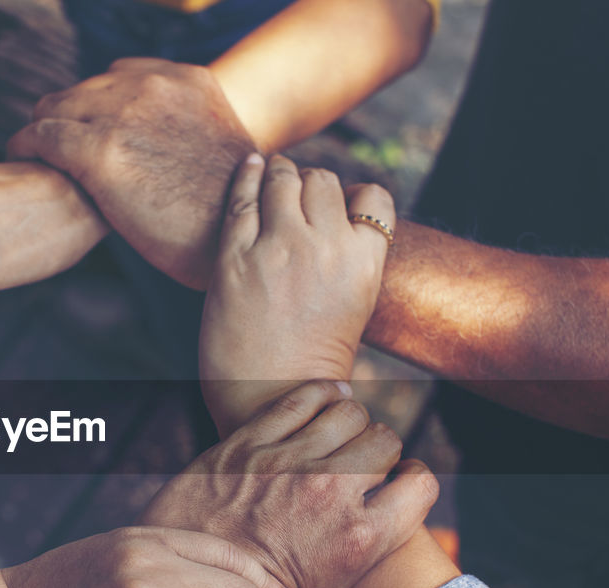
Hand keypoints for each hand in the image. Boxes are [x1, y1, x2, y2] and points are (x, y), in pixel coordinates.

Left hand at [8, 58, 256, 289]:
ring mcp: (123, 115)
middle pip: (85, 88)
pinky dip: (25, 144)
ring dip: (42, 127)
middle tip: (52, 143)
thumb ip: (186, 133)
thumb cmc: (227, 212)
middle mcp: (152, 87)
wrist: (228, 241)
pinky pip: (42, 136)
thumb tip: (168, 150)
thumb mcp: (218, 150)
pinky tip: (19, 156)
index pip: (121, 76)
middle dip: (67, 114)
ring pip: (56, 107)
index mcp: (185, 81)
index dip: (99, 103)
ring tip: (31, 148)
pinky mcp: (98, 152)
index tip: (89, 125)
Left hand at [142, 381, 436, 587]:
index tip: (398, 484)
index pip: (421, 485)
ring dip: (349, 421)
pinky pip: (305, 397)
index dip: (412, 482)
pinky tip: (321, 404)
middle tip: (360, 463)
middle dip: (378, 450)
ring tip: (338, 434)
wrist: (177, 585)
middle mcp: (331, 494)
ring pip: (349, 412)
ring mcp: (289, 462)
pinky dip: (321, 395)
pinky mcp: (250, 440)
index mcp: (357, 541)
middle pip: (385, 441)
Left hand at [201, 154, 396, 433]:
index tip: (339, 208)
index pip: (373, 199)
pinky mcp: (235, 256)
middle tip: (296, 194)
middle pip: (324, 182)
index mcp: (364, 264)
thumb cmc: (313, 360)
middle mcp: (325, 248)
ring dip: (280, 175)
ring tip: (273, 175)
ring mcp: (278, 248)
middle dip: (312, 185)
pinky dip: (247, 175)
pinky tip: (249, 167)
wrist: (270, 398)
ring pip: (284, 179)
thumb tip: (335, 218)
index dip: (355, 198)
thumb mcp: (353, 305)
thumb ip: (348, 259)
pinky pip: (243, 197)